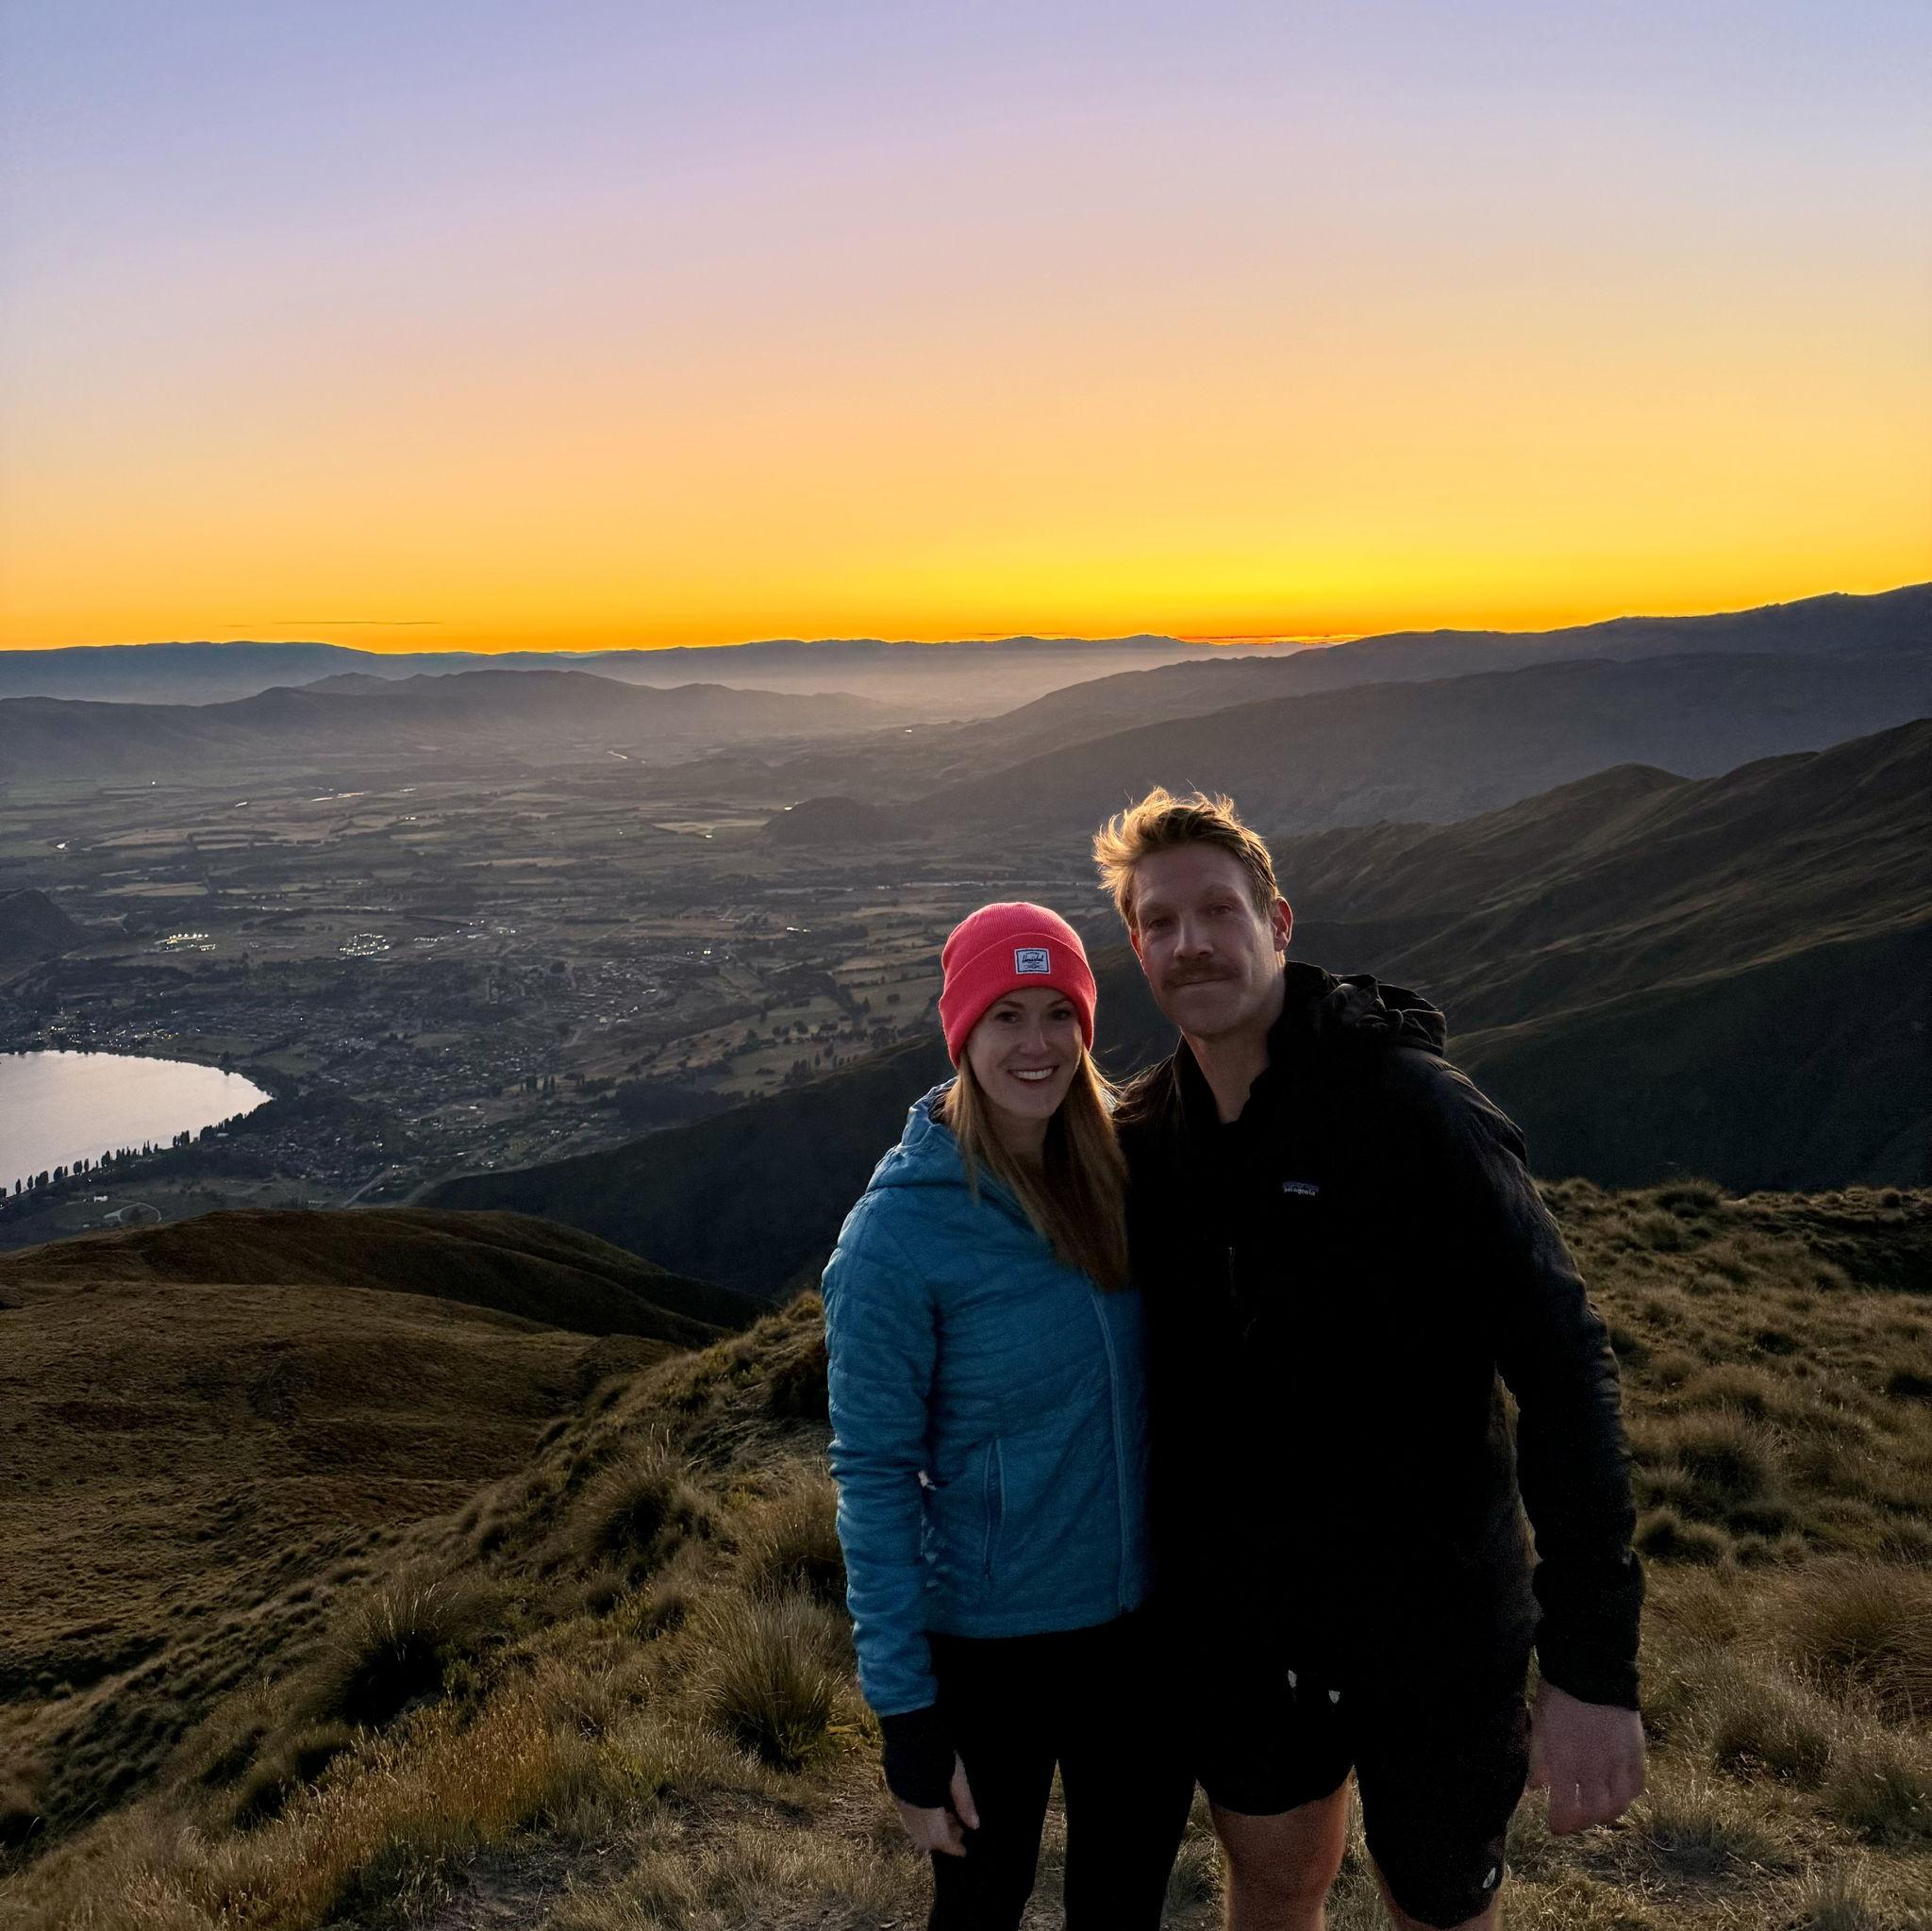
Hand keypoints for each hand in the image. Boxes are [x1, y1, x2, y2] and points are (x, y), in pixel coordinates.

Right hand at [893, 1753, 979, 1856]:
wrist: (909, 1731)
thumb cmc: (937, 1753)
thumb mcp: (957, 1776)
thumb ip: (964, 1802)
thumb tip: (974, 1826)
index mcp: (927, 1807)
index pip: (939, 1839)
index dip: (952, 1847)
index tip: (963, 1851)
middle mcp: (911, 1810)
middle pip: (925, 1839)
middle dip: (942, 1840)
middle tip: (958, 1827)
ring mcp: (901, 1802)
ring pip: (914, 1830)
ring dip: (931, 1831)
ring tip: (947, 1815)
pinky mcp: (895, 1793)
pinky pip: (908, 1818)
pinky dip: (921, 1821)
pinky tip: (932, 1807)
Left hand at [1528, 1680, 1644, 1832]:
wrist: (1593, 1666)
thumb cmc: (1559, 1694)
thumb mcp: (1540, 1725)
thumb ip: (1538, 1760)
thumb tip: (1535, 1788)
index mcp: (1566, 1763)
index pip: (1565, 1809)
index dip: (1560, 1824)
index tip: (1554, 1827)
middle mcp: (1595, 1769)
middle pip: (1594, 1813)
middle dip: (1582, 1823)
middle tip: (1574, 1821)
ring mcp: (1619, 1762)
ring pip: (1619, 1804)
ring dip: (1606, 1814)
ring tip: (1595, 1810)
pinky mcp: (1637, 1752)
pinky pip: (1637, 1785)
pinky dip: (1628, 1795)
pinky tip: (1618, 1793)